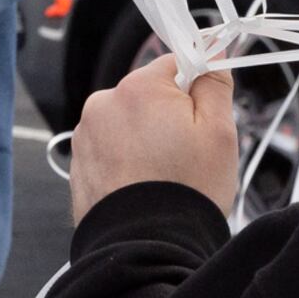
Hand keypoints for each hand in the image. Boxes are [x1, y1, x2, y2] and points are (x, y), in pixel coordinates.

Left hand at [69, 49, 239, 223]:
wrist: (145, 243)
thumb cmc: (186, 188)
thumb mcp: (219, 132)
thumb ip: (214, 86)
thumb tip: (212, 55)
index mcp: (137, 88)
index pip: (174, 64)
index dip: (197, 86)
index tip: (207, 112)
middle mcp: (102, 104)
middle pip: (149, 95)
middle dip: (171, 116)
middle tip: (190, 152)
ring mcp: (86, 134)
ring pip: (130, 123)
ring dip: (148, 139)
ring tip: (166, 174)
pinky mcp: (79, 162)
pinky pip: (112, 148)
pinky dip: (129, 160)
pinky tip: (144, 184)